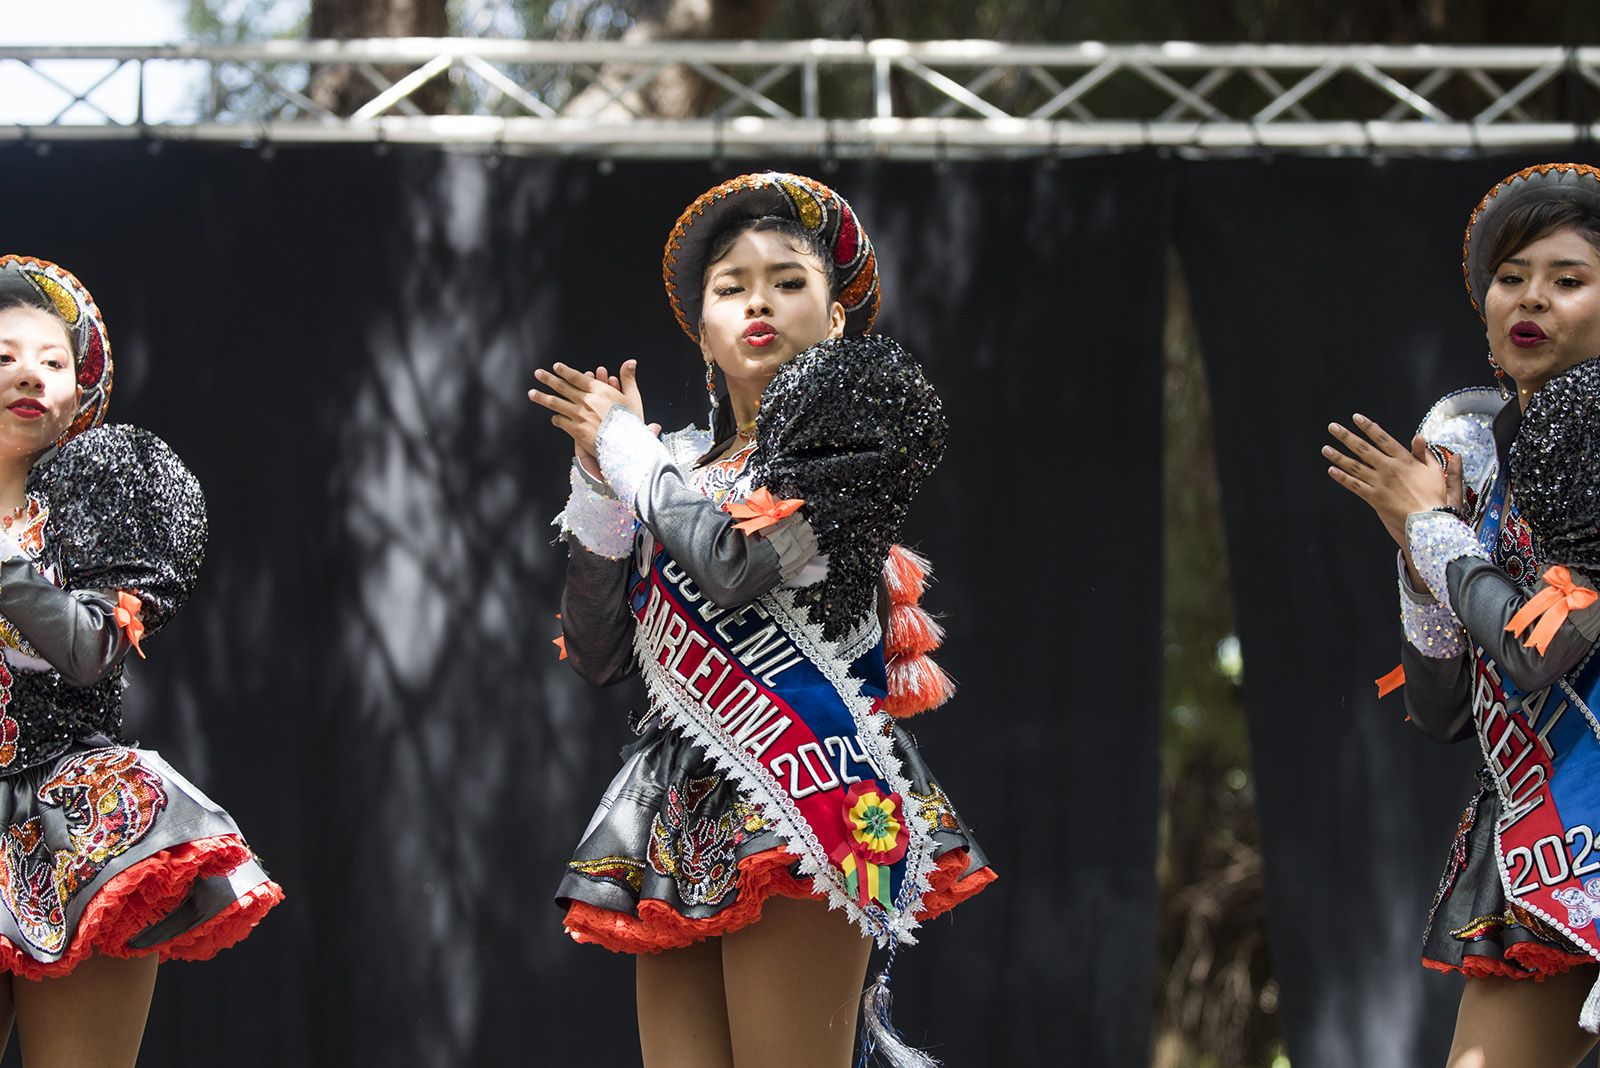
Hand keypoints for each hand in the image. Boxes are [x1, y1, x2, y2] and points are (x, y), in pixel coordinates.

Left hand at [529, 360, 644, 457]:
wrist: (625, 447)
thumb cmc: (631, 423)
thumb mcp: (633, 398)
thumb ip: (629, 379)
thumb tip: (631, 361)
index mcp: (599, 391)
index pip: (577, 377)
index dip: (565, 371)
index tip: (556, 367)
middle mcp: (586, 401)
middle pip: (562, 387)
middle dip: (548, 379)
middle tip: (538, 373)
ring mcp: (578, 416)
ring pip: (555, 403)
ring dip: (542, 397)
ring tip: (532, 393)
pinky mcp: (575, 430)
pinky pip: (561, 422)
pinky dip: (556, 419)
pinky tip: (554, 418)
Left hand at [1324, 413, 1461, 548]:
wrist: (1428, 519)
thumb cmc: (1433, 494)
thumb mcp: (1433, 469)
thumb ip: (1424, 452)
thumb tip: (1418, 436)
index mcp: (1404, 459)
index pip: (1383, 438)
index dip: (1369, 427)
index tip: (1356, 417)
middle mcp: (1389, 468)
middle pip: (1363, 449)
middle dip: (1346, 437)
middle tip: (1332, 427)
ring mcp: (1380, 482)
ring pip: (1355, 466)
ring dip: (1338, 456)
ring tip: (1325, 449)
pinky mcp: (1374, 497)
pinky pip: (1355, 485)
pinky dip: (1342, 478)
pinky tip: (1331, 471)